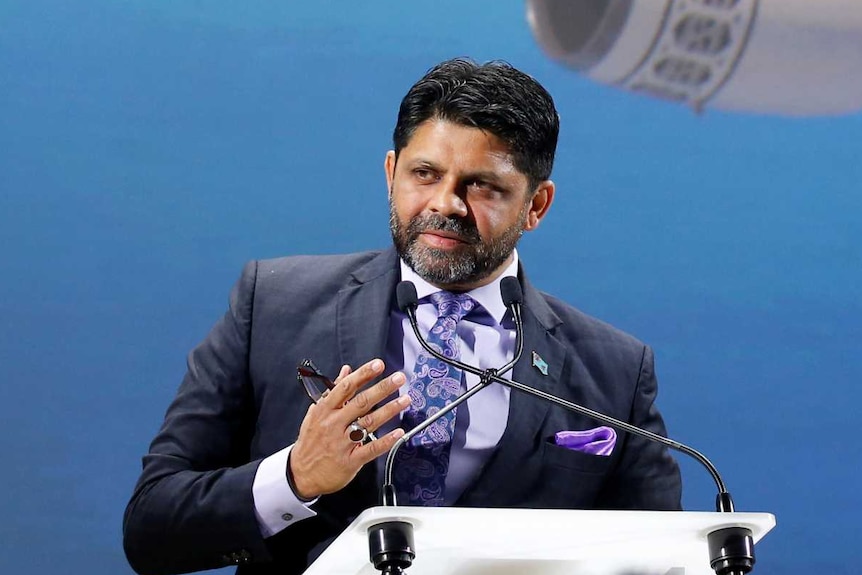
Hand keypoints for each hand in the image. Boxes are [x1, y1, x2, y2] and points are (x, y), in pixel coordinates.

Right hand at [289, 359, 409, 498]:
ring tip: (404, 400)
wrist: (301, 473)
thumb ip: (334, 391)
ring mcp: (342, 442)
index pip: (346, 387)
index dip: (363, 374)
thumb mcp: (316, 412)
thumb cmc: (311, 441)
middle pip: (361, 402)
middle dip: (382, 388)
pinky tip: (398, 433)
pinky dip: (386, 441)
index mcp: (325, 410)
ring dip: (389, 410)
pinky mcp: (350, 460)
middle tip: (398, 379)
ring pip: (369, 422)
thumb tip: (346, 371)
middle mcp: (334, 424)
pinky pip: (371, 448)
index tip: (378, 365)